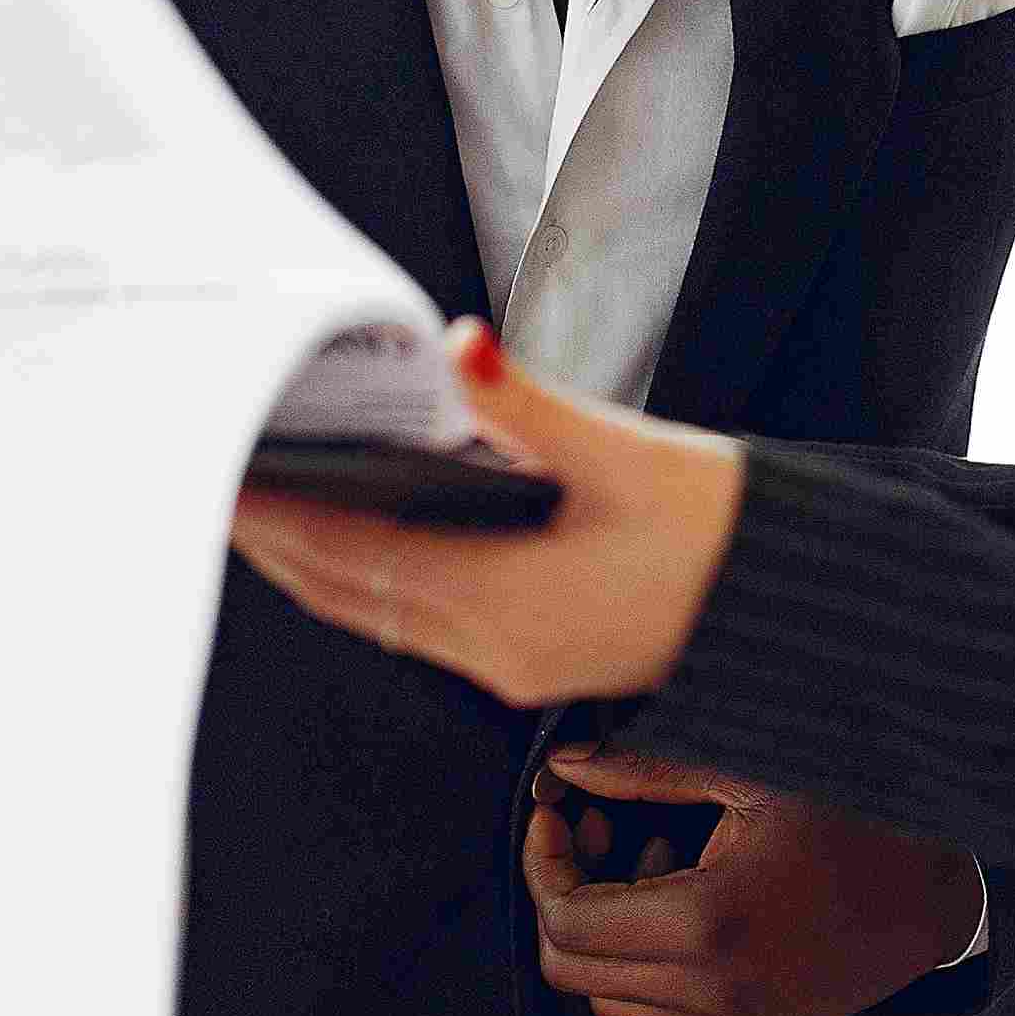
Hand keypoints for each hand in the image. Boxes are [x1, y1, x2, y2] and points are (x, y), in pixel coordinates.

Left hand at [227, 320, 741, 708]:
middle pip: (347, 595)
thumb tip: (460, 349)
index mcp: (504, 602)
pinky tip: (364, 540)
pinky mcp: (537, 661)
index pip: (350, 555)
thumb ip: (528, 404)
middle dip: (278, 545)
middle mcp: (495, 650)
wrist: (799, 610)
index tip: (220, 482)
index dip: (276, 519)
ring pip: (380, 616)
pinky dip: (375, 582)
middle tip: (215, 489)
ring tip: (268, 511)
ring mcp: (513, 666)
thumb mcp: (625, 452)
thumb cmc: (725, 533)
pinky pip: (423, 625)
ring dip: (320, 568)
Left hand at [524, 747, 979, 1015]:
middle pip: (573, 971)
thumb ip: (646, 771)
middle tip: (597, 829)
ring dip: (608, 932)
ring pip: (612, 999)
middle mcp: (714, 991)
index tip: (557, 815)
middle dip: (566, 896)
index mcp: (706, 923)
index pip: (567, 922)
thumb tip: (565, 768)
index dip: (545, 864)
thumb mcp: (748, 775)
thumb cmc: (852, 816)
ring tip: (652, 854)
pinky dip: (648, 961)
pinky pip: (662, 1013)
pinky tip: (689, 894)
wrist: (942, 890)